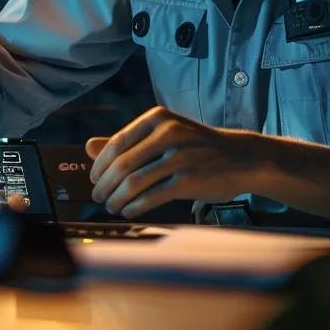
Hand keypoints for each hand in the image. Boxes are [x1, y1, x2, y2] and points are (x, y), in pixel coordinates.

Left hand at [86, 106, 261, 218]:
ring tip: (111, 206)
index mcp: (159, 118)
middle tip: (98, 197)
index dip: (100, 165)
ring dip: (116, 199)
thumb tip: (88, 146)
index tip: (94, 179)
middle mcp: (169, 134)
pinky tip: (128, 211)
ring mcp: (181, 157)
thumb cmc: (197, 147)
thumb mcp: (165, 134)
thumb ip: (128, 141)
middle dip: (104, 185)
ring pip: (133, 182)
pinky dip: (134, 207)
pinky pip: (151, 197)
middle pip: (122, 164)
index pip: (117, 143)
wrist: (242, 158)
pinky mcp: (189, 181)